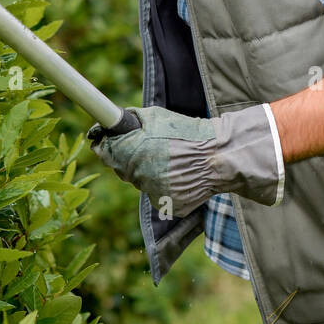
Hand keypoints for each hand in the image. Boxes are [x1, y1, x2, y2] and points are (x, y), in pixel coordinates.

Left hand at [88, 104, 283, 218]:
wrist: (219, 156)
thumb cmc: (188, 132)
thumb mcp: (157, 116)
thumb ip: (131, 119)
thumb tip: (110, 121)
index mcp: (133, 152)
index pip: (105, 152)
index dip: (104, 145)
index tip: (104, 140)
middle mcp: (140, 176)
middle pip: (123, 169)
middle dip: (129, 158)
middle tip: (147, 148)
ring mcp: (154, 194)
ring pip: (142, 182)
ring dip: (148, 172)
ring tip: (171, 160)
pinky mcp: (169, 207)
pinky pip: (159, 195)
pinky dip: (165, 186)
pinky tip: (179, 174)